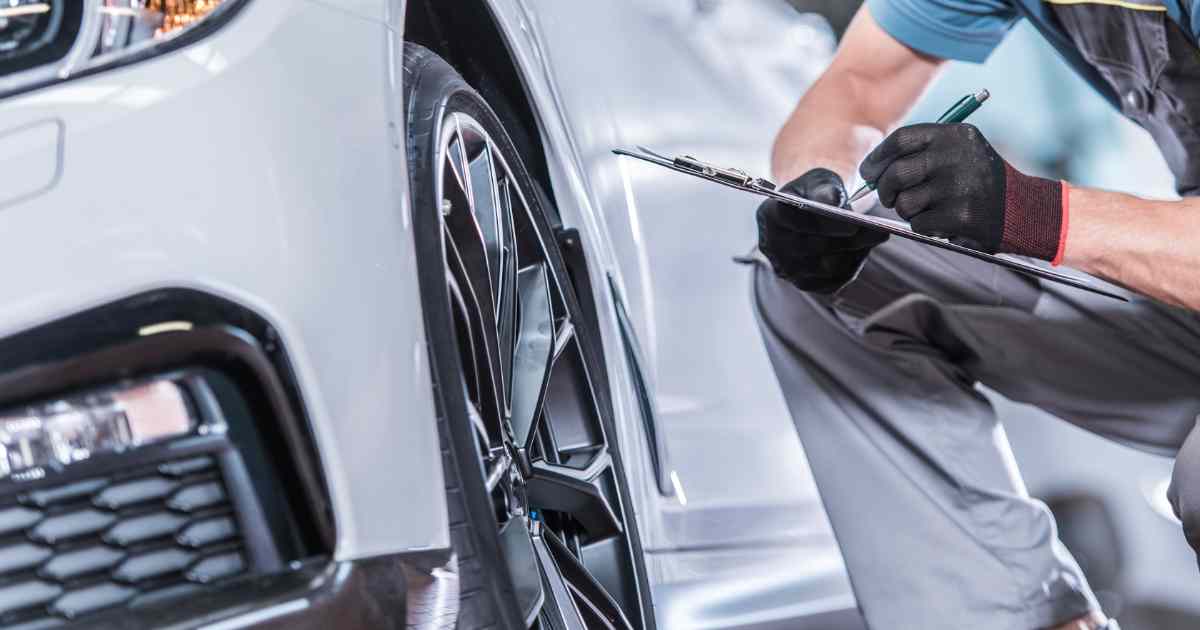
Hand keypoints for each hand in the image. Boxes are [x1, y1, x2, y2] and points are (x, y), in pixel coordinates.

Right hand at [756, 168, 887, 293]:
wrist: (809, 213)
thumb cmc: (814, 193)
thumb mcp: (819, 180)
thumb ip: (824, 187)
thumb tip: (831, 200)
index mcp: (769, 214)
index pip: (793, 220)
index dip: (824, 224)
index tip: (853, 224)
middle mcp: (772, 246)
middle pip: (814, 247)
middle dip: (850, 240)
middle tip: (879, 232)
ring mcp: (787, 268)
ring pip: (827, 267)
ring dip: (855, 252)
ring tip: (875, 238)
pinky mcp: (804, 283)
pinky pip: (834, 281)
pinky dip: (853, 265)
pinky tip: (862, 249)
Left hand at [859, 123, 1067, 261]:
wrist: (1024, 209)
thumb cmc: (980, 181)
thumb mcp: (960, 151)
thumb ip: (922, 152)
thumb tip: (872, 169)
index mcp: (954, 135)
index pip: (900, 140)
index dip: (878, 158)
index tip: (868, 172)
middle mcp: (956, 157)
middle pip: (896, 173)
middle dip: (885, 190)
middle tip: (889, 197)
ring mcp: (958, 187)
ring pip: (904, 203)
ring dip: (907, 211)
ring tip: (926, 209)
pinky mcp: (960, 215)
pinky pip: (918, 224)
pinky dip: (924, 226)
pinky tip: (942, 221)